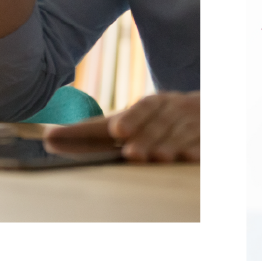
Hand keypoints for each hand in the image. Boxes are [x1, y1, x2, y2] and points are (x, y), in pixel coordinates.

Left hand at [44, 91, 199, 162]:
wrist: (212, 112)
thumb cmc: (159, 122)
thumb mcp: (135, 121)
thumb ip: (96, 132)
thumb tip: (49, 138)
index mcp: (156, 104)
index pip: (142, 107)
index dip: (131, 118)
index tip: (118, 130)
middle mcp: (176, 109)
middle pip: (160, 123)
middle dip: (148, 137)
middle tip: (133, 153)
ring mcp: (196, 123)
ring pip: (182, 133)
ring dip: (169, 145)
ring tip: (158, 157)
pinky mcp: (210, 139)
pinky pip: (205, 143)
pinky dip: (198, 149)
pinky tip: (190, 157)